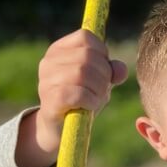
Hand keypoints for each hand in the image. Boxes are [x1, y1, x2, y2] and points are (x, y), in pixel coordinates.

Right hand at [37, 29, 127, 148]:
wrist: (61, 128)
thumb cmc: (82, 100)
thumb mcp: (100, 81)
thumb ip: (112, 71)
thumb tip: (120, 71)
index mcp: (59, 50)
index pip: (86, 37)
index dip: (102, 52)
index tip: (104, 69)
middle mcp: (49, 61)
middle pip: (87, 56)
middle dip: (104, 74)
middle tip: (103, 89)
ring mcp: (46, 80)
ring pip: (82, 73)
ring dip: (98, 88)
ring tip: (96, 99)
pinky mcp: (50, 100)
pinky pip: (77, 93)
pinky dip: (90, 100)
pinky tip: (90, 106)